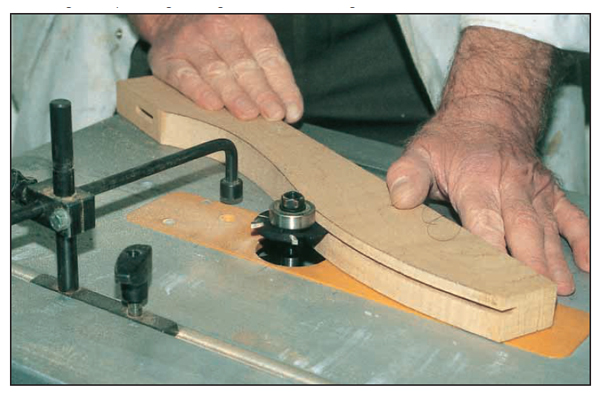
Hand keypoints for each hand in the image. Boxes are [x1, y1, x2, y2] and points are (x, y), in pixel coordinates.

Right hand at [130, 15, 302, 122]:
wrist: (171, 15)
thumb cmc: (219, 33)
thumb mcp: (248, 37)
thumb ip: (267, 69)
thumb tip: (289, 108)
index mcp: (245, 23)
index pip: (268, 55)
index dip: (282, 84)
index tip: (290, 110)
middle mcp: (218, 30)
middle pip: (244, 65)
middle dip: (261, 93)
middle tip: (273, 114)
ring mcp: (192, 43)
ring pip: (216, 71)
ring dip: (234, 95)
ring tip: (249, 114)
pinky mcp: (168, 59)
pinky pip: (184, 76)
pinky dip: (198, 91)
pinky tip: (212, 105)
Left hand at [386, 122, 588, 294]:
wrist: (488, 109)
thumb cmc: (450, 139)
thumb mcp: (419, 152)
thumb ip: (407, 176)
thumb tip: (400, 200)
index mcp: (478, 179)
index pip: (485, 220)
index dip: (490, 249)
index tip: (492, 278)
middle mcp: (512, 185)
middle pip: (523, 228)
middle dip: (529, 263)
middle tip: (532, 294)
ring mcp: (534, 188)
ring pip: (548, 227)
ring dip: (554, 259)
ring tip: (557, 288)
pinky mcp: (549, 191)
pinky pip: (571, 215)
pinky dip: (582, 238)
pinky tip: (587, 263)